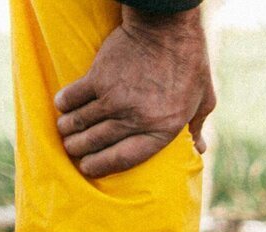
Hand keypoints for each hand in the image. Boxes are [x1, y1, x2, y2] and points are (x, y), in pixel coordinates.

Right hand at [54, 7, 214, 179]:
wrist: (166, 30)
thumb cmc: (189, 66)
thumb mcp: (204, 100)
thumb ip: (197, 127)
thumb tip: (199, 150)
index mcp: (162, 131)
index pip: (124, 159)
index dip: (101, 166)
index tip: (88, 169)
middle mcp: (136, 119)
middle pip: (97, 142)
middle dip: (79, 150)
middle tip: (72, 150)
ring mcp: (115, 98)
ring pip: (81, 121)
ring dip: (68, 129)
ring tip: (65, 132)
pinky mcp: (98, 77)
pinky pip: (73, 97)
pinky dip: (64, 103)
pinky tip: (61, 107)